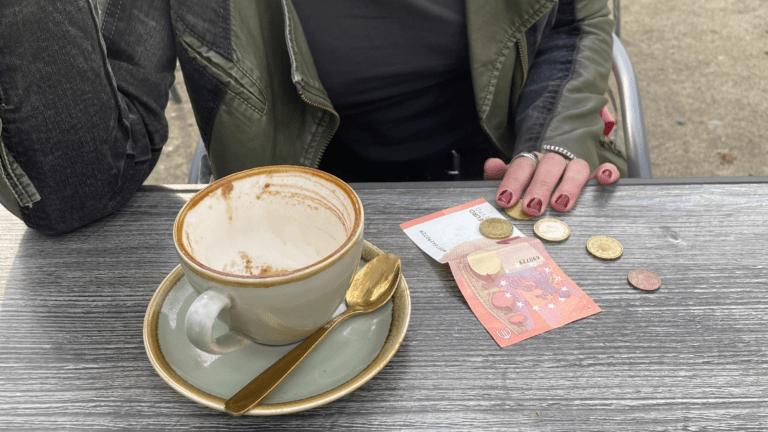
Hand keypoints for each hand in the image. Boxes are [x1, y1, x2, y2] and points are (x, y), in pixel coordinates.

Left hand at [484, 152, 618, 215]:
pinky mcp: (595, 176)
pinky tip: (604, 179)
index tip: (506, 200)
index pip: (522, 165)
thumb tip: (491, 165)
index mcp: (532, 161)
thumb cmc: (529, 184)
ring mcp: (575, 167)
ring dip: (569, 185)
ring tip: (561, 206)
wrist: (551, 172)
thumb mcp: (512, 180)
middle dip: (540, 187)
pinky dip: (607, 172)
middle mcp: (554, 162)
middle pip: (549, 166)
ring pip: (577, 167)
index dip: (514, 181)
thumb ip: (500, 175)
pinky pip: (605, 169)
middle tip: (532, 208)